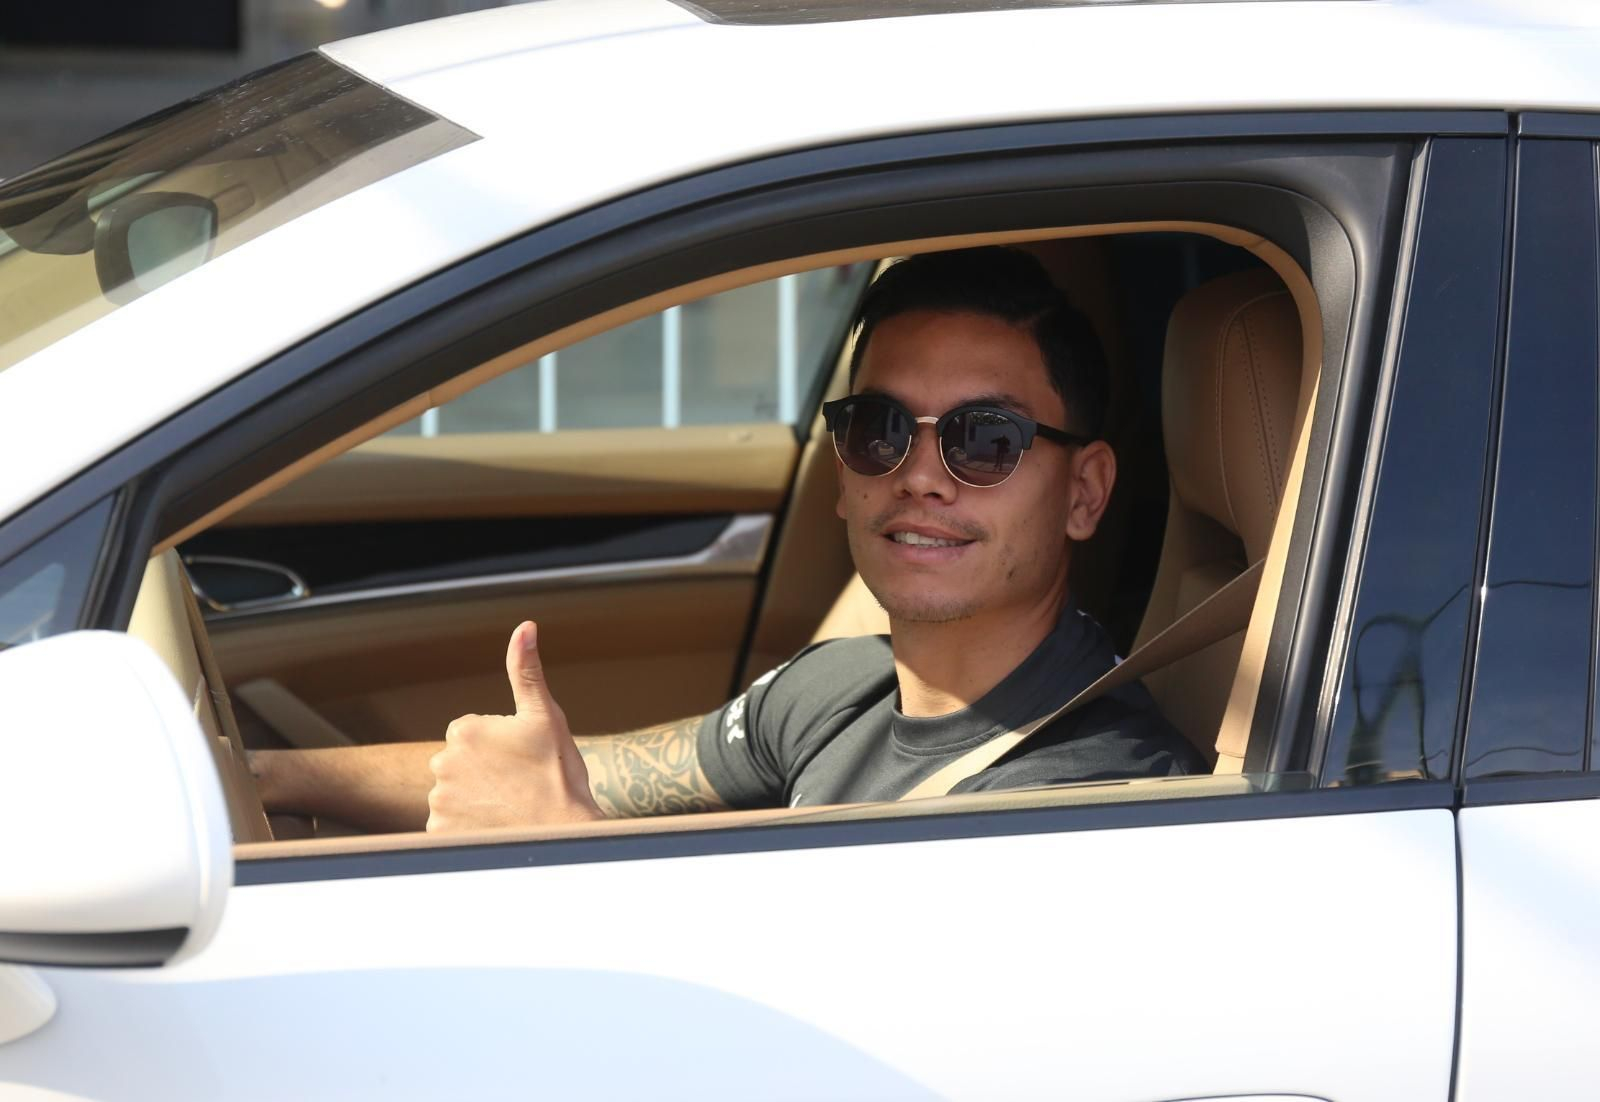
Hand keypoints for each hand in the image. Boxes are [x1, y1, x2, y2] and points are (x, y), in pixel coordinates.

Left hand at [425, 622, 603, 831]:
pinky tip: (492, 824)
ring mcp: (439, 801)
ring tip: (508, 804)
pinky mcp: (439, 833)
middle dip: (482, 771)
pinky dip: (465, 824)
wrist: (563, 832)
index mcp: (464, 730)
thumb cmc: (559, 773)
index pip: (470, 733)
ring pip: (453, 791)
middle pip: (459, 762)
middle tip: (517, 783)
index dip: (498, 746)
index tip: (519, 759)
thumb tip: (524, 627)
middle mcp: (442, 763)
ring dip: (473, 797)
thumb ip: (526, 670)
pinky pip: (447, 823)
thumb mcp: (545, 716)